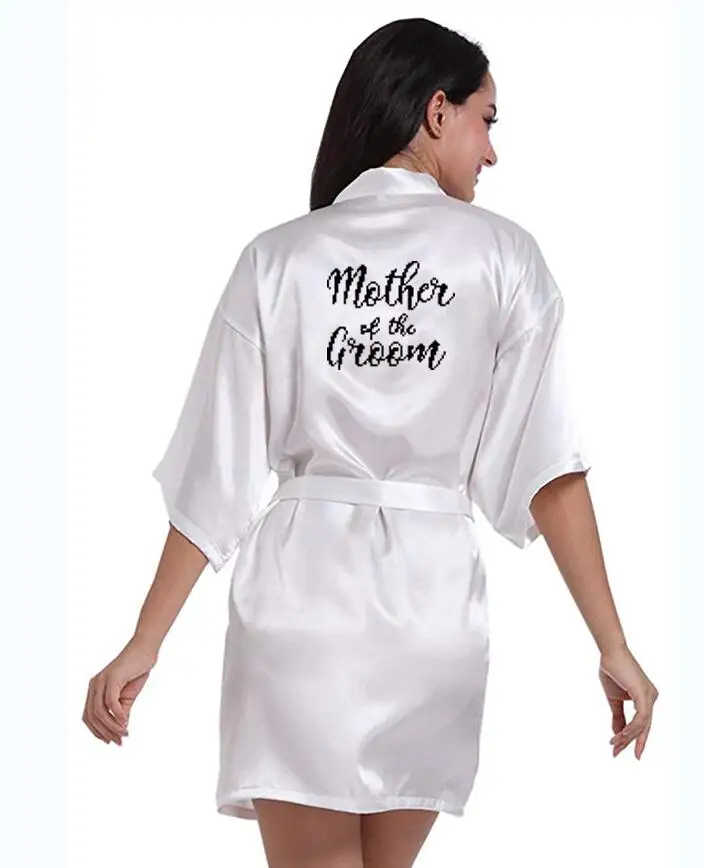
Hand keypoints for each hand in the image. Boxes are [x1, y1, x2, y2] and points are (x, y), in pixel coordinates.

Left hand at [82, 637, 157, 744]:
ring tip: (124, 733)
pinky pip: (111, 701)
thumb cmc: (137, 670)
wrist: (145, 650)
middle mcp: (94, 685)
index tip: (111, 741)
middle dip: (106, 732)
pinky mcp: (112, 677)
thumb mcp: (128, 696)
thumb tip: (121, 730)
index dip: (97, 732)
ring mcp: (101, 680)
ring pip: (100, 711)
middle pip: (92, 717)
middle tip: (120, 741)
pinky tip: (125, 721)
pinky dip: (117, 714)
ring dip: (112, 726)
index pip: (88, 717)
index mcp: (94, 689)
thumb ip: (122, 712)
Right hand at [598, 644, 658, 759]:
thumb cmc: (611, 670)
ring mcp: (650, 696)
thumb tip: (616, 733)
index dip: (633, 738)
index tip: (621, 750)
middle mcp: (652, 697)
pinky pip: (641, 718)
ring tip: (613, 745)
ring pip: (642, 725)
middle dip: (632, 743)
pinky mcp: (644, 694)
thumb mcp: (614, 699)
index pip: (641, 723)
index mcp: (646, 698)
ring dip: (627, 737)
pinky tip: (620, 735)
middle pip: (644, 727)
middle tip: (618, 754)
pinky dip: (631, 728)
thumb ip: (618, 716)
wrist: (609, 652)